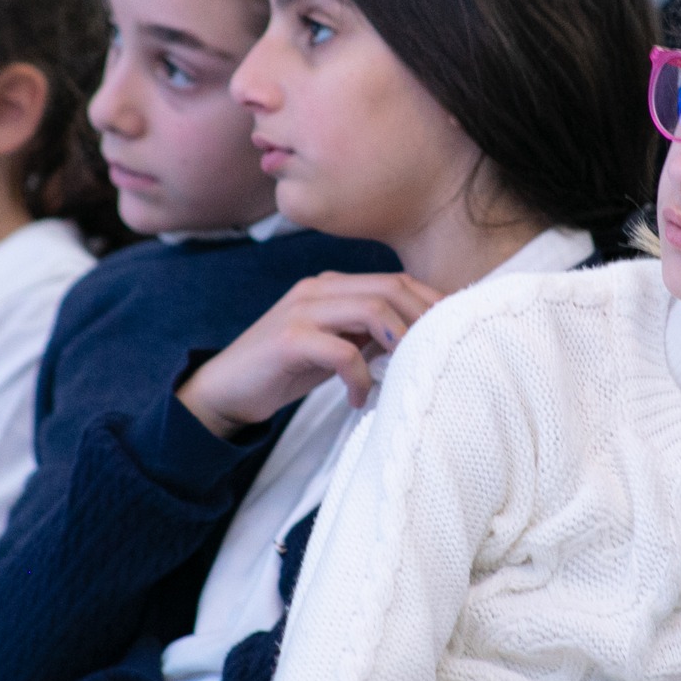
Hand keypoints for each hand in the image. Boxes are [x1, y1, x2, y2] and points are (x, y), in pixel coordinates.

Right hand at [176, 273, 442, 436]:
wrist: (224, 389)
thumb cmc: (284, 369)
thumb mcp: (334, 346)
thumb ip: (368, 335)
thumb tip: (417, 339)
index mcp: (332, 285)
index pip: (396, 281)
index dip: (431, 303)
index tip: (456, 332)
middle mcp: (319, 288)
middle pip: (391, 289)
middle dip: (424, 320)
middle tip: (439, 356)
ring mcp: (302, 310)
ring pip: (371, 310)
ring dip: (400, 343)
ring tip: (407, 372)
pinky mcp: (289, 340)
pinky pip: (342, 351)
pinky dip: (360, 377)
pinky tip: (358, 400)